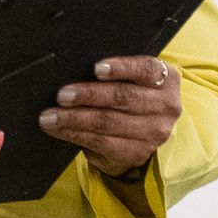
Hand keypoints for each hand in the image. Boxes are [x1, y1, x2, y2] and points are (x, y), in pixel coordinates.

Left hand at [37, 55, 181, 177]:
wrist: (144, 129)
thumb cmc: (130, 92)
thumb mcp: (133, 77)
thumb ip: (115, 69)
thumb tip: (74, 64)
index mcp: (167, 80)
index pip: (145, 69)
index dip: (121, 68)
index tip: (96, 69)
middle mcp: (166, 107)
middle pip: (123, 97)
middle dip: (88, 95)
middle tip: (62, 95)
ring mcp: (154, 133)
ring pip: (108, 122)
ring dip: (74, 119)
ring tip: (50, 116)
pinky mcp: (137, 153)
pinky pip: (101, 142)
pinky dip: (75, 134)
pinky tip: (58, 129)